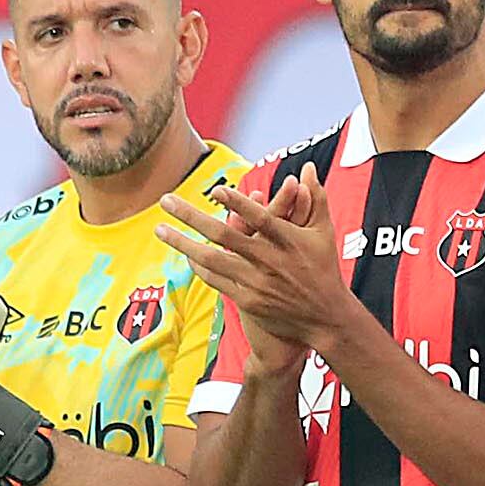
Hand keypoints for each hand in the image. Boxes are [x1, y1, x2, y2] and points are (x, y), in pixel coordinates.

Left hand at [161, 169, 357, 354]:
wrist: (325, 318)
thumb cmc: (324, 268)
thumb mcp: (324, 232)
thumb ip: (316, 197)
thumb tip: (309, 167)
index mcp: (288, 241)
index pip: (260, 218)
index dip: (238, 204)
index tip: (216, 190)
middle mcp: (269, 261)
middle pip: (224, 236)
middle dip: (191, 217)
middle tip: (165, 200)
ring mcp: (256, 282)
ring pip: (212, 259)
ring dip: (182, 244)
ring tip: (159, 228)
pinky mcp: (248, 300)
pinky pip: (217, 280)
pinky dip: (199, 267)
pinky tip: (185, 254)